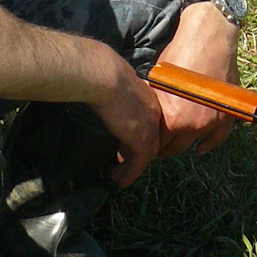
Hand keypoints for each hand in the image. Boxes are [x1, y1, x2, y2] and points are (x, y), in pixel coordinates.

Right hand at [80, 44, 165, 187]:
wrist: (107, 78)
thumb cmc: (104, 76)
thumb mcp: (113, 87)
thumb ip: (115, 97)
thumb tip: (103, 100)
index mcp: (147, 98)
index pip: (147, 122)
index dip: (136, 135)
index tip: (124, 144)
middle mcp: (153, 113)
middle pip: (150, 139)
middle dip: (136, 153)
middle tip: (123, 162)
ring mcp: (150, 127)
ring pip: (146, 153)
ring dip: (133, 167)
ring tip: (119, 176)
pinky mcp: (143, 140)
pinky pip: (139, 163)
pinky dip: (131, 173)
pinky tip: (121, 180)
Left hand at [152, 0, 241, 158]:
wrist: (208, 38)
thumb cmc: (179, 55)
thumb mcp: (158, 81)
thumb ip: (154, 104)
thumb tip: (142, 116)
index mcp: (174, 118)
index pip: (156, 142)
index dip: (148, 142)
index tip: (144, 141)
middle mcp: (194, 125)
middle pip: (175, 147)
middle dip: (164, 146)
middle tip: (156, 144)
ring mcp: (213, 121)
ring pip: (194, 144)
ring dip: (183, 144)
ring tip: (173, 142)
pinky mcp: (227, 114)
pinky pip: (218, 138)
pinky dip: (208, 145)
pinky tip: (199, 149)